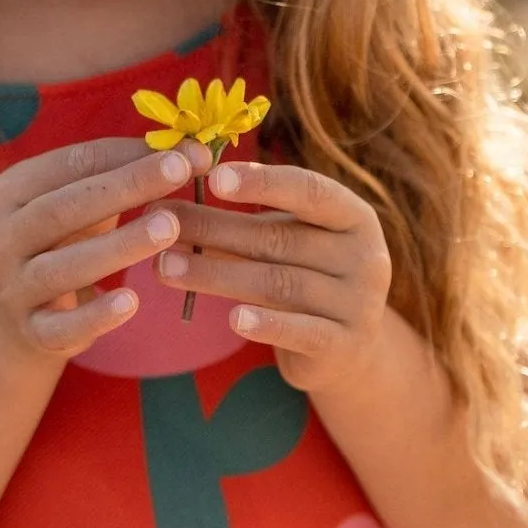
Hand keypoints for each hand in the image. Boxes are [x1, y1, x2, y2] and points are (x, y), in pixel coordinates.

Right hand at [0, 135, 212, 362]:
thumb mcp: (78, 203)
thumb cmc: (61, 240)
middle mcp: (3, 238)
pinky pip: (63, 327)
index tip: (183, 150)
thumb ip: (122, 174)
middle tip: (180, 172)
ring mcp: (14, 288)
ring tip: (170, 227)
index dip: (127, 154)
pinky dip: (97, 316)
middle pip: (63, 209)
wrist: (8, 316)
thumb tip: (192, 150)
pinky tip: (132, 302)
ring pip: (63, 267)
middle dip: (125, 187)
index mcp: (11, 191)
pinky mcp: (32, 331)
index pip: (71, 164)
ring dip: (119, 246)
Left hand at [152, 159, 391, 391]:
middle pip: (280, 239)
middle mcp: (365, 256)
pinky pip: (302, 331)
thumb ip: (242, 224)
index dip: (263, 182)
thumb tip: (168, 207)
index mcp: (353, 216)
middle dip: (215, 230)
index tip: (214, 178)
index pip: (310, 190)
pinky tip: (233, 319)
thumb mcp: (285, 243)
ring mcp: (360, 303)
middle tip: (161, 224)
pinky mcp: (345, 345)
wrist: (347, 349)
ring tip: (166, 267)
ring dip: (217, 274)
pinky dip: (267, 325)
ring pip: (279, 284)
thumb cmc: (305, 277)